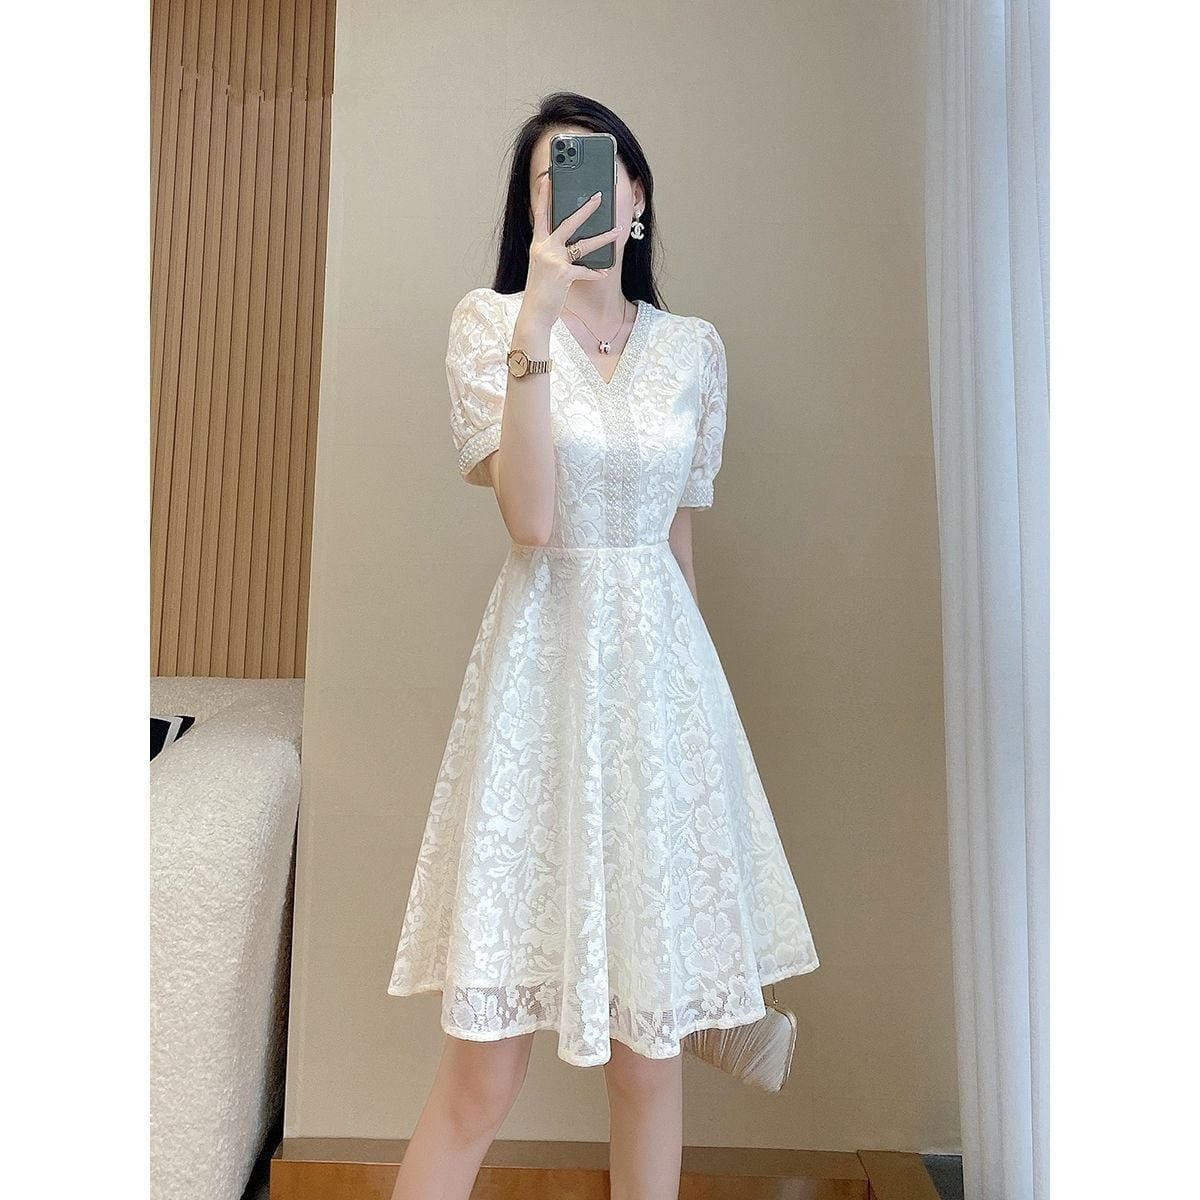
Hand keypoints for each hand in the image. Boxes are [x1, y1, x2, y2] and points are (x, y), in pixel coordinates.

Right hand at [521, 175, 622, 328]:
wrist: (534, 313)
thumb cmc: (540, 290)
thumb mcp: (542, 265)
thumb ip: (553, 250)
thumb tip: (573, 241)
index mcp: (538, 244)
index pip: (541, 214)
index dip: (544, 195)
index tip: (547, 177)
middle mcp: (544, 248)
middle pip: (568, 223)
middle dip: (585, 209)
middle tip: (599, 196)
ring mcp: (553, 260)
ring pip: (583, 244)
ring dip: (603, 238)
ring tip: (618, 230)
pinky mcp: (563, 274)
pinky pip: (585, 270)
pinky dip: (595, 272)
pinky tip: (604, 272)